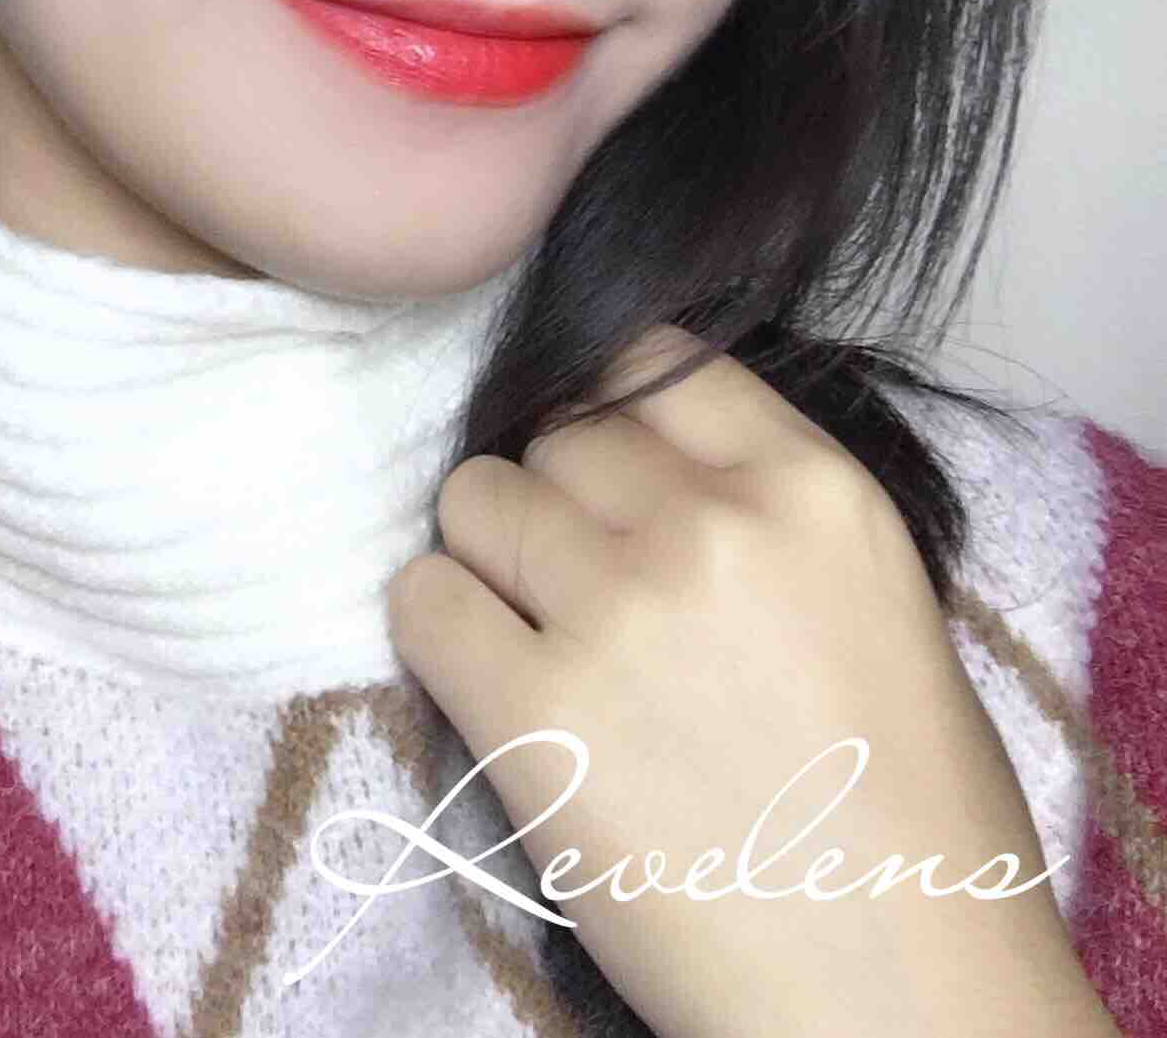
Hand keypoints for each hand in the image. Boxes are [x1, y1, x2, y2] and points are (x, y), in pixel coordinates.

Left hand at [386, 323, 1118, 1037]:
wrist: (902, 1002)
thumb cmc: (910, 817)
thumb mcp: (876, 598)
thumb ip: (760, 503)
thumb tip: (636, 451)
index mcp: (813, 487)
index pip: (649, 357)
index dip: (610, 412)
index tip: (605, 472)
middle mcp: (710, 524)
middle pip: (553, 434)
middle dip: (555, 502)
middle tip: (581, 592)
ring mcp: (616, 611)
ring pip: (474, 497)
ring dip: (490, 559)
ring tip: (536, 638)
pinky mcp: (532, 712)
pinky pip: (421, 598)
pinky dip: (438, 631)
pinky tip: (491, 685)